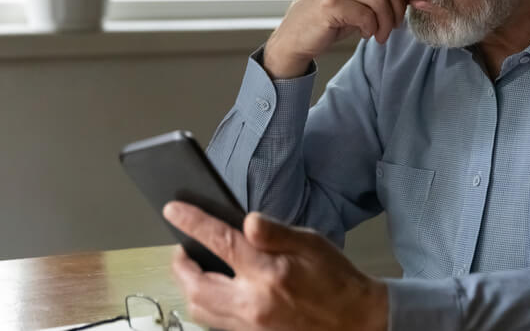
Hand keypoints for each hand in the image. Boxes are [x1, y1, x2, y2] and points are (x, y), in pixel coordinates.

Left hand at [163, 202, 387, 330]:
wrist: (355, 322)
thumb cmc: (336, 279)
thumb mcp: (312, 243)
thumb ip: (276, 232)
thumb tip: (247, 220)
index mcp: (269, 274)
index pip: (220, 242)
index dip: (193, 223)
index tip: (174, 210)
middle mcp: (253, 304)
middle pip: (196, 286)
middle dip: (180, 264)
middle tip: (182, 246)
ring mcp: (250, 327)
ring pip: (199, 309)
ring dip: (189, 286)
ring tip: (193, 267)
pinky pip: (215, 323)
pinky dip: (206, 304)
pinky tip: (214, 289)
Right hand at [264, 0, 404, 77]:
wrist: (294, 37)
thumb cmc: (330, 18)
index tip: (402, 2)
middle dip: (398, 7)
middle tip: (396, 25)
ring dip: (386, 23)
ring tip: (381, 34)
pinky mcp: (329, 3)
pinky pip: (365, 15)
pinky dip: (372, 28)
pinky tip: (366, 34)